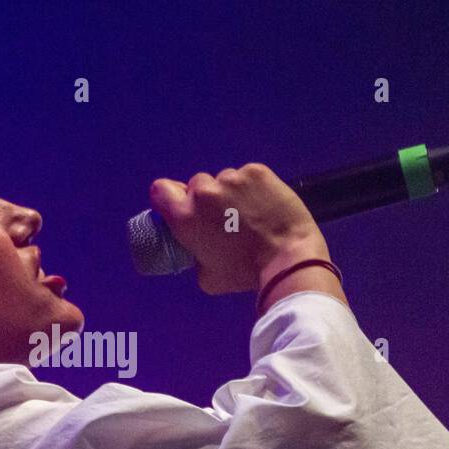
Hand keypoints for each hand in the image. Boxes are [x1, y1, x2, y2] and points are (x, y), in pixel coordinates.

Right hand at [148, 164, 341, 305]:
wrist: (288, 259)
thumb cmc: (245, 273)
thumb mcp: (206, 276)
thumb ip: (194, 254)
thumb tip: (198, 246)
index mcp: (185, 217)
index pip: (160, 189)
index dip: (171, 197)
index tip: (183, 205)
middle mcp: (204, 192)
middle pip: (198, 185)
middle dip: (208, 199)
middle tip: (226, 218)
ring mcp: (232, 178)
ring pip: (225, 180)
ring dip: (232, 192)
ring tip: (251, 213)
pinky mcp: (256, 172)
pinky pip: (248, 176)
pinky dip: (254, 187)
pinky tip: (265, 204)